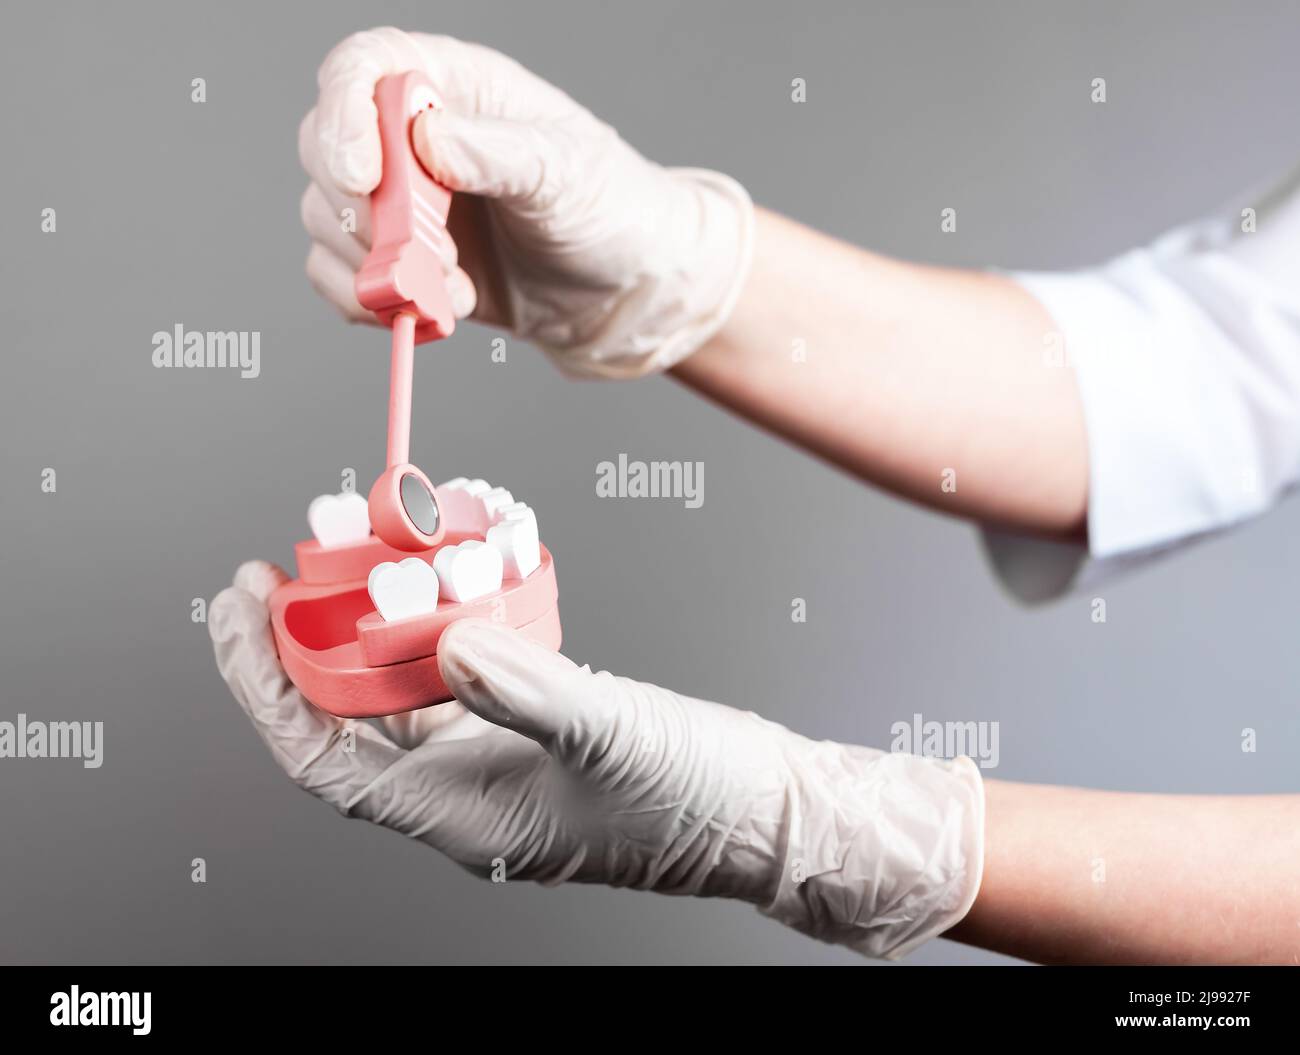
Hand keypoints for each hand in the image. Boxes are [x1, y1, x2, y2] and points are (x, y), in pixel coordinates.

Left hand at [210, 561, 983, 957]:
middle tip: (311, 542)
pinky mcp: (534, 715)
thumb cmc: (697, 801)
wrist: (769, 808)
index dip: (266, 683)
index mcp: (460, 813)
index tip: (241, 604)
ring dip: (398, 601)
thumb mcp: (610, 737)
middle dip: (326, 621)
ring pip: (415, 671)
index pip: (324, 755)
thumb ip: (525, 689)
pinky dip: (465, 601)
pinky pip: (474, 653)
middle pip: (358, 701)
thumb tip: (444, 637)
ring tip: (387, 530)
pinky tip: (473, 549)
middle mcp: (464, 784)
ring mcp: (498, 749)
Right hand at [298, 27, 753, 378]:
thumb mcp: (567, 171)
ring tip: (453, 288)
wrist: (628, 293)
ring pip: (327, 222)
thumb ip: (499, 153)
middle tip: (424, 255)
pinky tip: (439, 309)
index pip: (361, 70)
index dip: (342, 119)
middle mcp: (414, 138)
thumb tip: (428, 140)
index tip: (362, 179)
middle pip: (326, 150)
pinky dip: (375, 303)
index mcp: (454, 86)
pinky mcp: (402, 262)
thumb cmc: (611, 210)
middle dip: (362, 214)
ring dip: (378, 267)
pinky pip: (344, 279)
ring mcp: (403, 203)